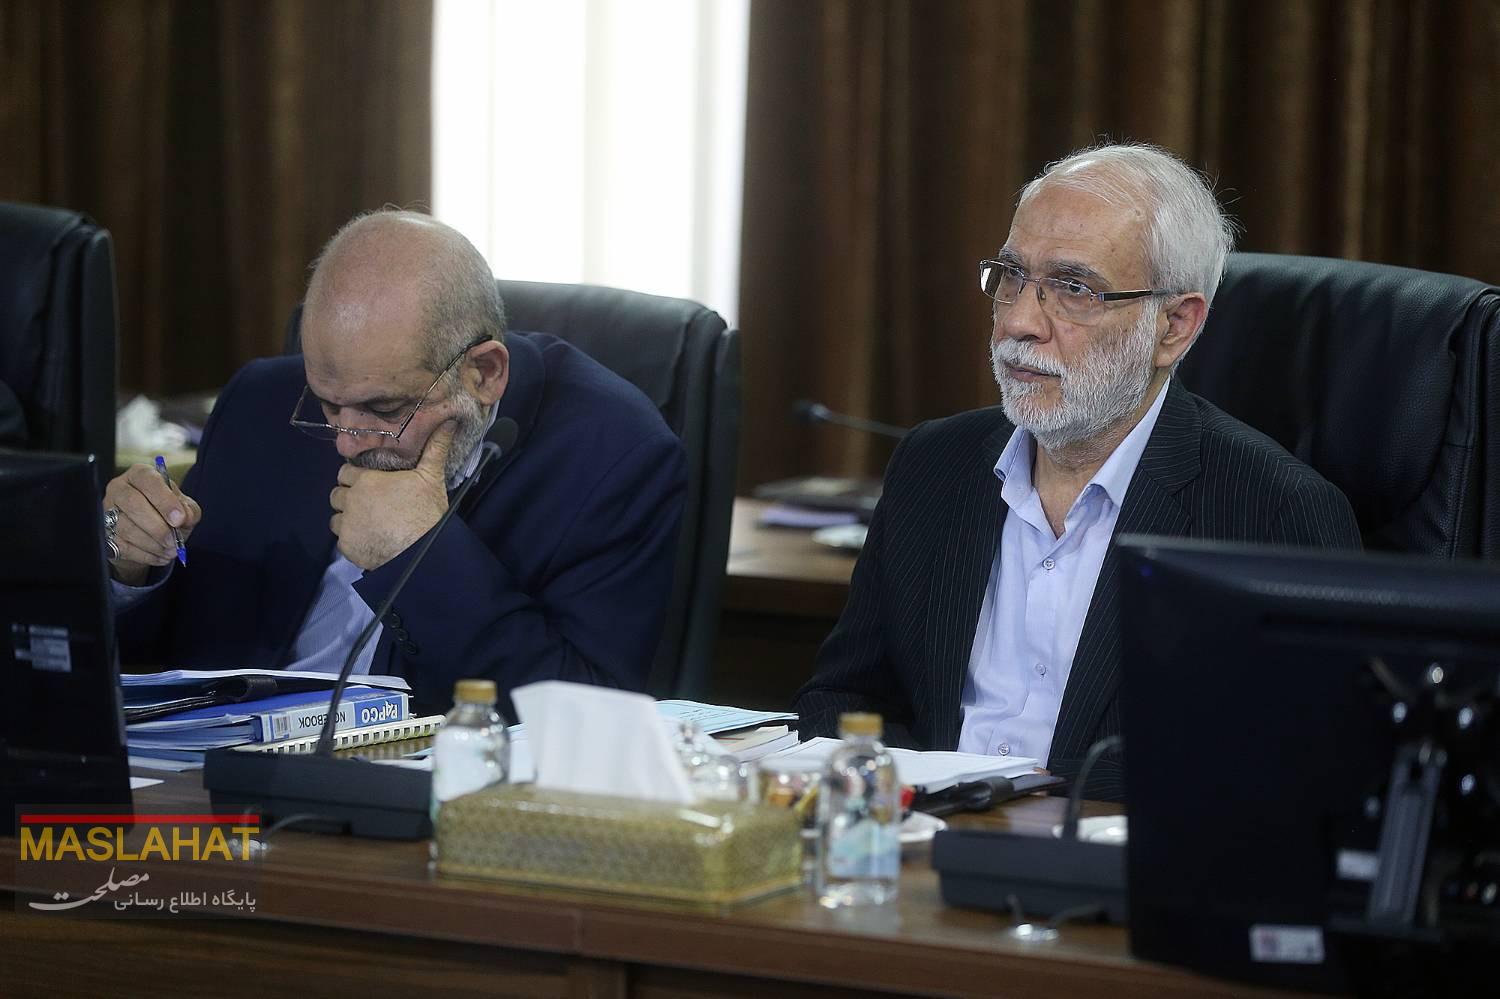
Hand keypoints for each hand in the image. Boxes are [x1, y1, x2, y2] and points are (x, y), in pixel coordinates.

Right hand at [103, 464, 202, 585]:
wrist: (149, 535)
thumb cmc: (166, 514)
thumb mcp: (183, 507)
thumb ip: (188, 509)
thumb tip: (186, 517)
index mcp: (140, 475)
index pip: (149, 480)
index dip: (165, 500)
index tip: (179, 519)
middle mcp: (119, 489)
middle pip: (133, 504)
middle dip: (157, 526)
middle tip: (174, 541)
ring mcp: (107, 511)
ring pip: (127, 528)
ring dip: (153, 544)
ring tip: (171, 550)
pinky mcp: (104, 534)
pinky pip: (123, 547)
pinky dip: (146, 555)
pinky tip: (160, 556)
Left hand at [330, 421, 454, 569]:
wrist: (422, 550)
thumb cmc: (426, 511)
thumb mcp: (431, 476)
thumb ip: (435, 448)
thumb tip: (448, 421)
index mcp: (366, 480)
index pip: (345, 472)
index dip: (355, 477)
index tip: (368, 484)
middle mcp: (351, 500)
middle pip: (336, 494)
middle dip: (348, 498)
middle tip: (367, 504)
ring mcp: (347, 524)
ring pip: (335, 518)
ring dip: (347, 519)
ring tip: (367, 524)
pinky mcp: (347, 546)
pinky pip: (341, 540)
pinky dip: (352, 540)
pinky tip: (369, 541)